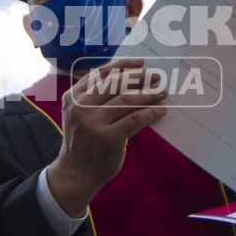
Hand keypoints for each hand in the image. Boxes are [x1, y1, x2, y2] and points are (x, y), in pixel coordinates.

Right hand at [44, 57, 167, 216]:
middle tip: (156, 76)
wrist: (76, 172)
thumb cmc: (83, 141)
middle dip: (139, 77)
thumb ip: (94, 96)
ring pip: (126, 100)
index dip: (123, 65)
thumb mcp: (79, 114)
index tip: (140, 63)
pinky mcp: (108, 138)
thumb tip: (129, 78)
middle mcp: (80, 107)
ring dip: (149, 94)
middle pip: (115, 84)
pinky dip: (150, 112)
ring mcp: (93, 123)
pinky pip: (134, 119)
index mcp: (73, 96)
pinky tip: (160, 110)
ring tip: (162, 92)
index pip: (100, 73)